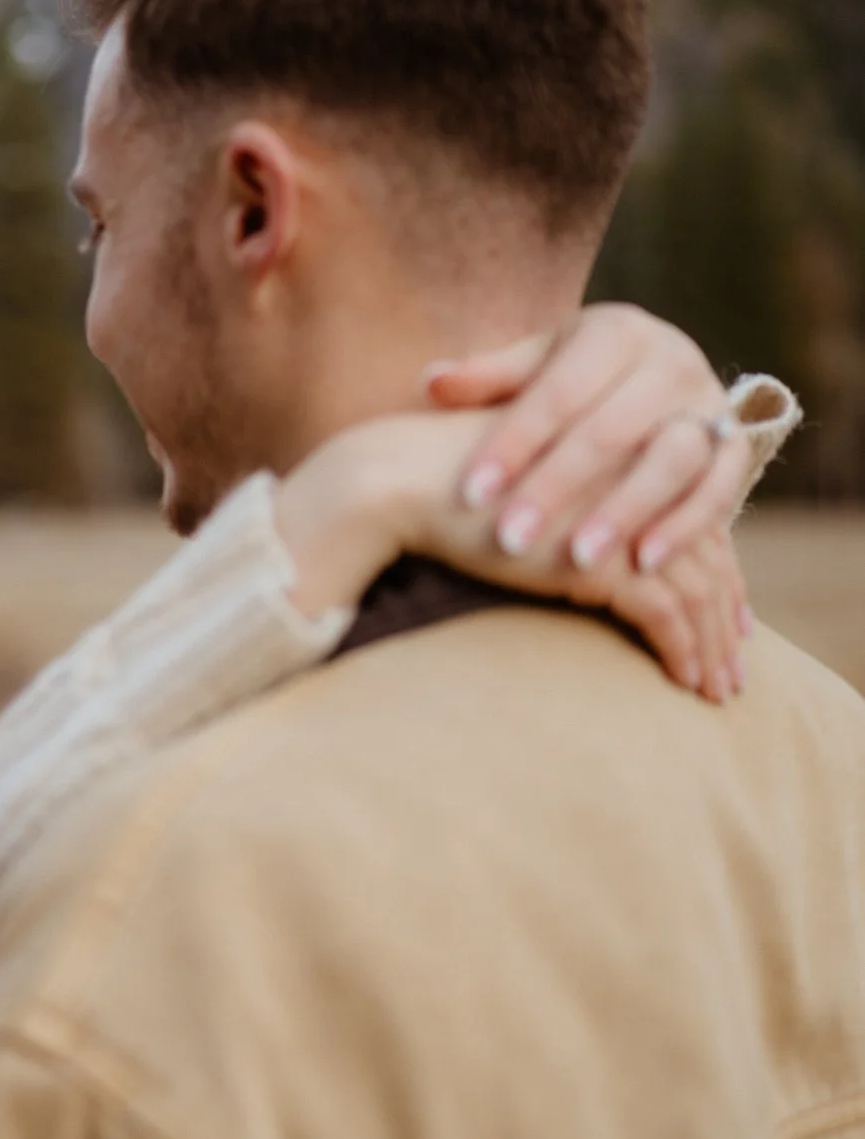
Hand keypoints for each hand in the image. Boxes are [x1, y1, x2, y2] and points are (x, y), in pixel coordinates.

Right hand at [418, 498, 746, 700]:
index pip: (692, 519)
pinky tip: (684, 680)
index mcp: (627, 449)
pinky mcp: (605, 557)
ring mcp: (626, 515)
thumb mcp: (527, 482)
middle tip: (731, 667)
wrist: (408, 480)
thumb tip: (586, 548)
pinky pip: (667, 612)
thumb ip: (570, 501)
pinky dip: (682, 649)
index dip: (717, 570)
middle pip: (706, 555)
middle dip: (723, 618)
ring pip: (698, 588)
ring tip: (715, 689)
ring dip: (712, 645)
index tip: (728, 616)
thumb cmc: (451, 482)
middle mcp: (639, 476)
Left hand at [424, 305, 752, 575]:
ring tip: (577, 560)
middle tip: (509, 538)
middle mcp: (672, 359)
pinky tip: (642, 566)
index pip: (558, 390)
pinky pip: (718, 490)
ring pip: (672, 460)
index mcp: (615, 330)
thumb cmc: (574, 380)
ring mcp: (712, 403)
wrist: (654, 382)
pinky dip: (683, 527)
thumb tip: (432, 382)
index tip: (470, 493)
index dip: (514, 442)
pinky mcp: (738, 447)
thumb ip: (488, 379)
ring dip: (624, 512)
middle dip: (557, 487)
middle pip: (611, 429)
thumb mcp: (534, 369)